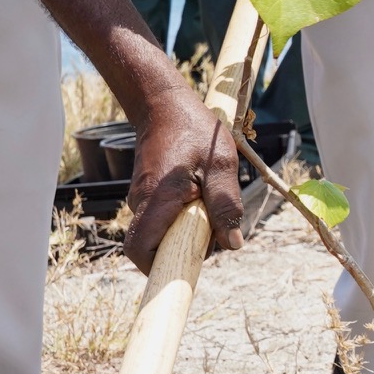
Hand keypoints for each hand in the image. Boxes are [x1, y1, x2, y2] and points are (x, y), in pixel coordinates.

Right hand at [123, 81, 240, 260]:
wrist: (164, 105)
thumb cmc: (195, 131)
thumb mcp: (221, 165)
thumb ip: (226, 205)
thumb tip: (232, 244)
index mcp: (158, 199)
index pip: (141, 250)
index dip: (159, 268)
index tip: (186, 266)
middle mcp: (142, 203)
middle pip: (155, 247)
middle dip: (184, 249)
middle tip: (213, 229)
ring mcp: (141, 199)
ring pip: (161, 233)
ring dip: (186, 232)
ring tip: (208, 206)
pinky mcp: (147, 195)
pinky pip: (163, 220)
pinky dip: (182, 219)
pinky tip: (200, 198)